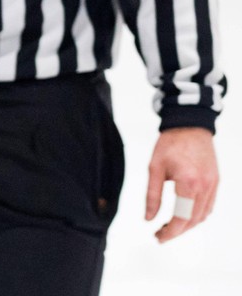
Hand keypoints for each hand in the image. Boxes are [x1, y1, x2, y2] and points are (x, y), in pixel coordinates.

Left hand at [145, 127, 218, 243]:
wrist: (189, 126)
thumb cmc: (170, 144)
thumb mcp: (154, 168)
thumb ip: (152, 195)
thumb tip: (148, 218)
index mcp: (188, 183)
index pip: (181, 218)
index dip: (170, 232)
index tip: (158, 237)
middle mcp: (205, 187)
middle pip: (194, 220)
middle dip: (177, 232)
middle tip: (160, 235)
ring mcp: (213, 185)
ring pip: (203, 215)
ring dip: (187, 225)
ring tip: (169, 227)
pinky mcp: (216, 182)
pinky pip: (209, 206)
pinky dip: (197, 215)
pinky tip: (183, 215)